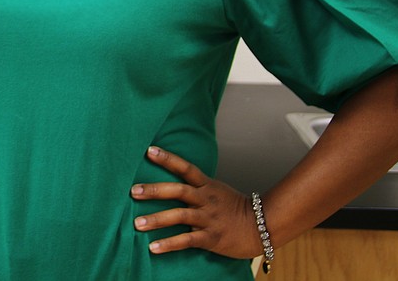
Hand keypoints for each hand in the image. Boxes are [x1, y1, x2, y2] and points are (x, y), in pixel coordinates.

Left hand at [131, 145, 262, 258]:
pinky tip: (153, 247)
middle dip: (155, 190)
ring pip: (179, 216)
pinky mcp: (211, 237)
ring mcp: (208, 218)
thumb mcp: (217, 191)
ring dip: (156, 220)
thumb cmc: (236, 209)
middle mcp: (206, 199)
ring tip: (137, 223)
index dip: (168, 158)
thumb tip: (174, 183)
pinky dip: (169, 244)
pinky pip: (187, 240)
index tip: (148, 150)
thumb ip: (198, 187)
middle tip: (133, 191)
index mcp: (207, 186)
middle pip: (178, 191)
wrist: (263, 226)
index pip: (186, 168)